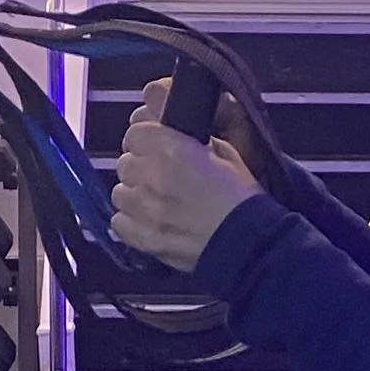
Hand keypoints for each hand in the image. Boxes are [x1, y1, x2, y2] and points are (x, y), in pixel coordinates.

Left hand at [111, 82, 261, 270]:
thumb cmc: (242, 199)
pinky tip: (152, 222)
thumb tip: (167, 126)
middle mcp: (152, 176)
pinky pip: (119, 222)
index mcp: (172, 150)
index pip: (135, 133)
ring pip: (119, 192)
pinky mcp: (142, 238)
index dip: (148, 140)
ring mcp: (144, 210)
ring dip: (135, 194)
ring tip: (158, 202)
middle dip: (142, 167)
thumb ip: (188, 137)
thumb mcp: (224, 153)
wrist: (250, 245)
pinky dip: (132, 221)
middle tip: (164, 178)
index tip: (158, 148)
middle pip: (125, 163)